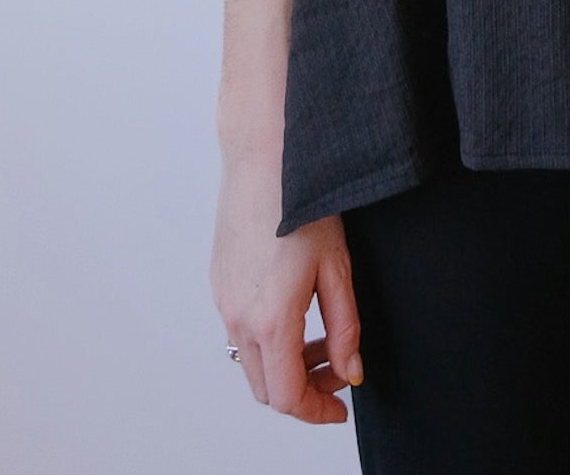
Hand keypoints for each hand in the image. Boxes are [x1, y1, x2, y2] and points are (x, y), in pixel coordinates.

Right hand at [210, 152, 362, 424]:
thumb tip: (350, 372)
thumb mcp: (338, 268)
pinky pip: (239, 330)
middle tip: (338, 370)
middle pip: (265, 387)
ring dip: (285, 364)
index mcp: (271, 320)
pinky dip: (268, 339)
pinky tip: (296, 310)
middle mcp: (238, 317)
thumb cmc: (304, 202)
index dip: (316, 412)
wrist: (264, 157)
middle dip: (304, 390)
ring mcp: (222, 300)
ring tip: (322, 337)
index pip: (287, 396)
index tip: (340, 409)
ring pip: (250, 360)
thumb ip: (346, 328)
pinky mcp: (218, 282)